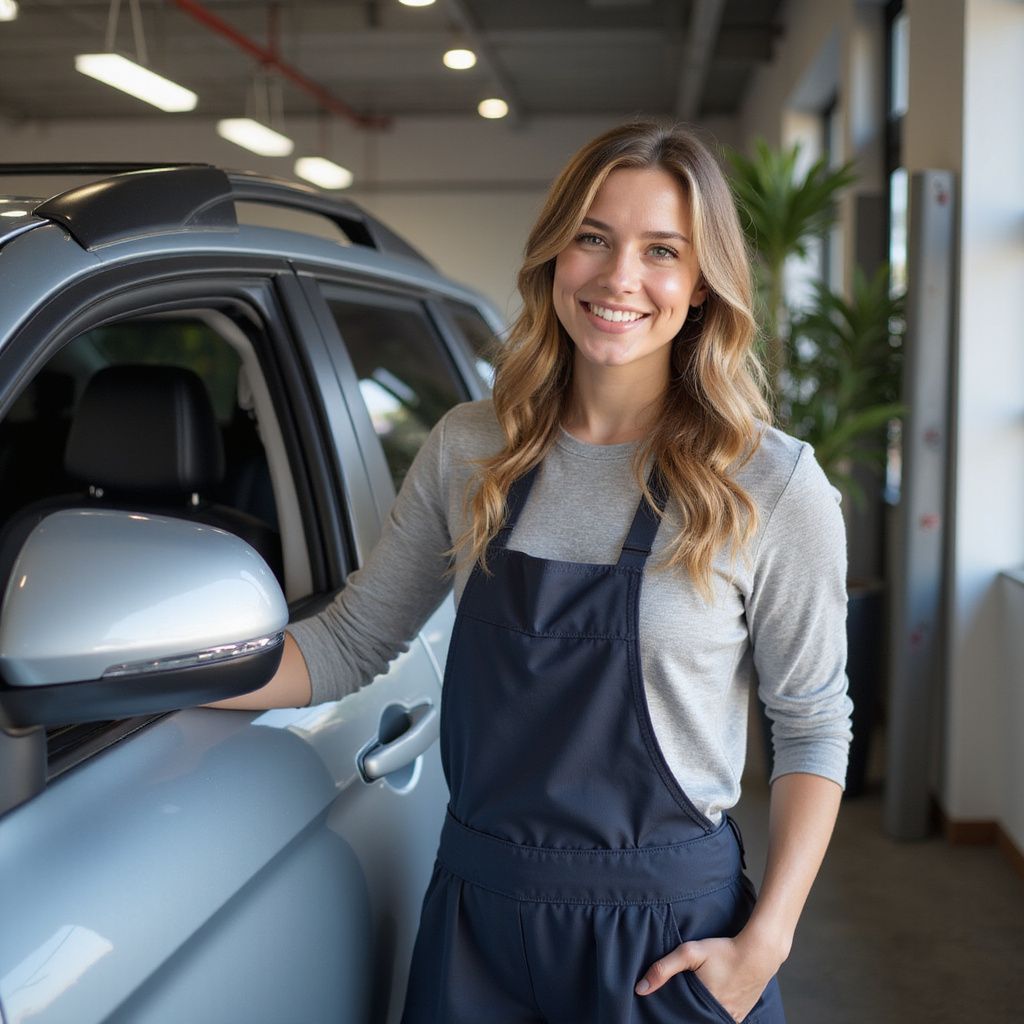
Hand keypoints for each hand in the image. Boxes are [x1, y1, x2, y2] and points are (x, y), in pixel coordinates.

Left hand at [634, 930, 780, 1022]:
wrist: (759, 953)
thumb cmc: (723, 951)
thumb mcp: (690, 953)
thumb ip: (664, 968)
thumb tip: (639, 989)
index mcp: (702, 1008)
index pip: (679, 1020)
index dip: (670, 1015)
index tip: (663, 1010)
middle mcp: (717, 1018)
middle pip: (692, 1021)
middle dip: (682, 1014)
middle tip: (676, 1003)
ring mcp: (730, 1019)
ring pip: (706, 1021)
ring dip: (696, 1015)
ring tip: (690, 1001)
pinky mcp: (739, 1016)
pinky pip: (720, 1020)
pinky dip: (711, 1014)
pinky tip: (704, 1003)